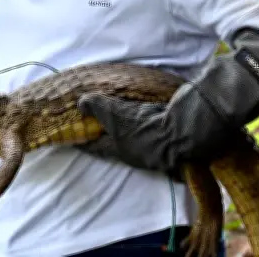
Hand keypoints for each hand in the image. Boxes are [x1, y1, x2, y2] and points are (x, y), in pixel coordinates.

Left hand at [76, 83, 231, 176]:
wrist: (182, 130)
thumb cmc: (142, 124)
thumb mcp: (112, 112)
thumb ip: (95, 105)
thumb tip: (81, 103)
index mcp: (121, 151)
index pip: (97, 148)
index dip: (86, 143)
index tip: (76, 140)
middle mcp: (139, 155)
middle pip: (120, 147)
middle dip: (111, 138)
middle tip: (102, 129)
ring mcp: (158, 151)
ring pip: (140, 142)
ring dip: (134, 133)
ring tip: (128, 122)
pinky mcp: (174, 141)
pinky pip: (158, 133)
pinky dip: (152, 126)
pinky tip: (153, 117)